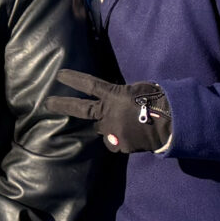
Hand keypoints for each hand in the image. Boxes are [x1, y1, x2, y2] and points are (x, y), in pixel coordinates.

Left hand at [44, 67, 170, 153]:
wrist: (172, 123)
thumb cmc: (159, 100)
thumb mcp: (138, 90)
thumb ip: (122, 97)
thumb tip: (117, 105)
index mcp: (114, 96)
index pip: (89, 84)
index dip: (73, 79)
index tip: (60, 75)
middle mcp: (108, 114)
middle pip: (81, 110)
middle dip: (62, 105)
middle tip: (47, 104)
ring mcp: (112, 131)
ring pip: (103, 131)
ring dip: (109, 128)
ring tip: (126, 126)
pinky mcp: (121, 146)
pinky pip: (117, 144)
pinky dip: (123, 141)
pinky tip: (135, 137)